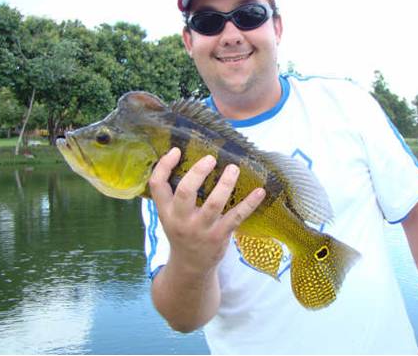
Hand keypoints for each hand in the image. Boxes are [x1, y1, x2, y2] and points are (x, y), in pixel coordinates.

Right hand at [149, 147, 265, 275]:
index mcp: (166, 211)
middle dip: (198, 173)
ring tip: (233, 168)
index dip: (164, 166)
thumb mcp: (170, 215)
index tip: (176, 150)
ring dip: (225, 184)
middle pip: (185, 192)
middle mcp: (181, 220)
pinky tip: (260, 191)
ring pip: (213, 204)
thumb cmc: (182, 232)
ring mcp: (201, 229)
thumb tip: (193, 161)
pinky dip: (249, 203)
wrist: (190, 267)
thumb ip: (175, 194)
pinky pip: (236, 217)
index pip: (157, 185)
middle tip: (211, 158)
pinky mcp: (219, 236)